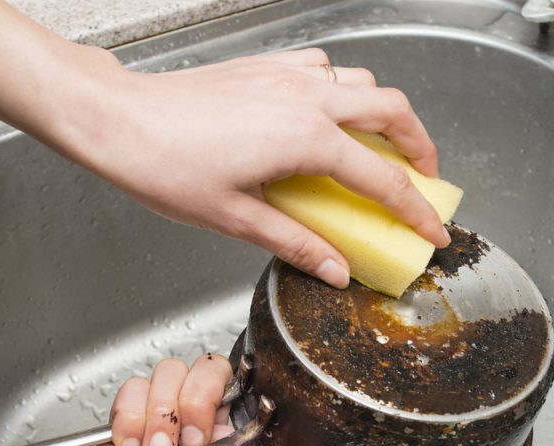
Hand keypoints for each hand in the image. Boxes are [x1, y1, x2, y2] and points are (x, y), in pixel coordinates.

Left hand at [50, 48, 448, 288]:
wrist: (119, 119)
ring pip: (362, 81)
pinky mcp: (265, 66)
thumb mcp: (235, 218)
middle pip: (392, 110)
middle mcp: (305, 97)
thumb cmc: (164, 166)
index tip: (433, 231)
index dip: (415, 210)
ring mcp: (286, 75)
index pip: (382, 179)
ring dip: (384, 113)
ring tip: (383, 147)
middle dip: (420, 145)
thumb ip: (294, 243)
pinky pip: (324, 68)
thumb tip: (334, 270)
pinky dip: (342, 89)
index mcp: (306, 139)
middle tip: (425, 179)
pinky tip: (328, 115)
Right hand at [79, 355, 301, 445]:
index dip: (232, 389)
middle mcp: (204, 425)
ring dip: (162, 411)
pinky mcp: (129, 421)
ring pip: (169, 373)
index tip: (224, 410)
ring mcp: (165, 421)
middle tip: (192, 439)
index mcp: (238, 437)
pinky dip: (131, 416)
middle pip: (207, 368)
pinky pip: (133, 388)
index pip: (243, 382)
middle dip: (197, 399)